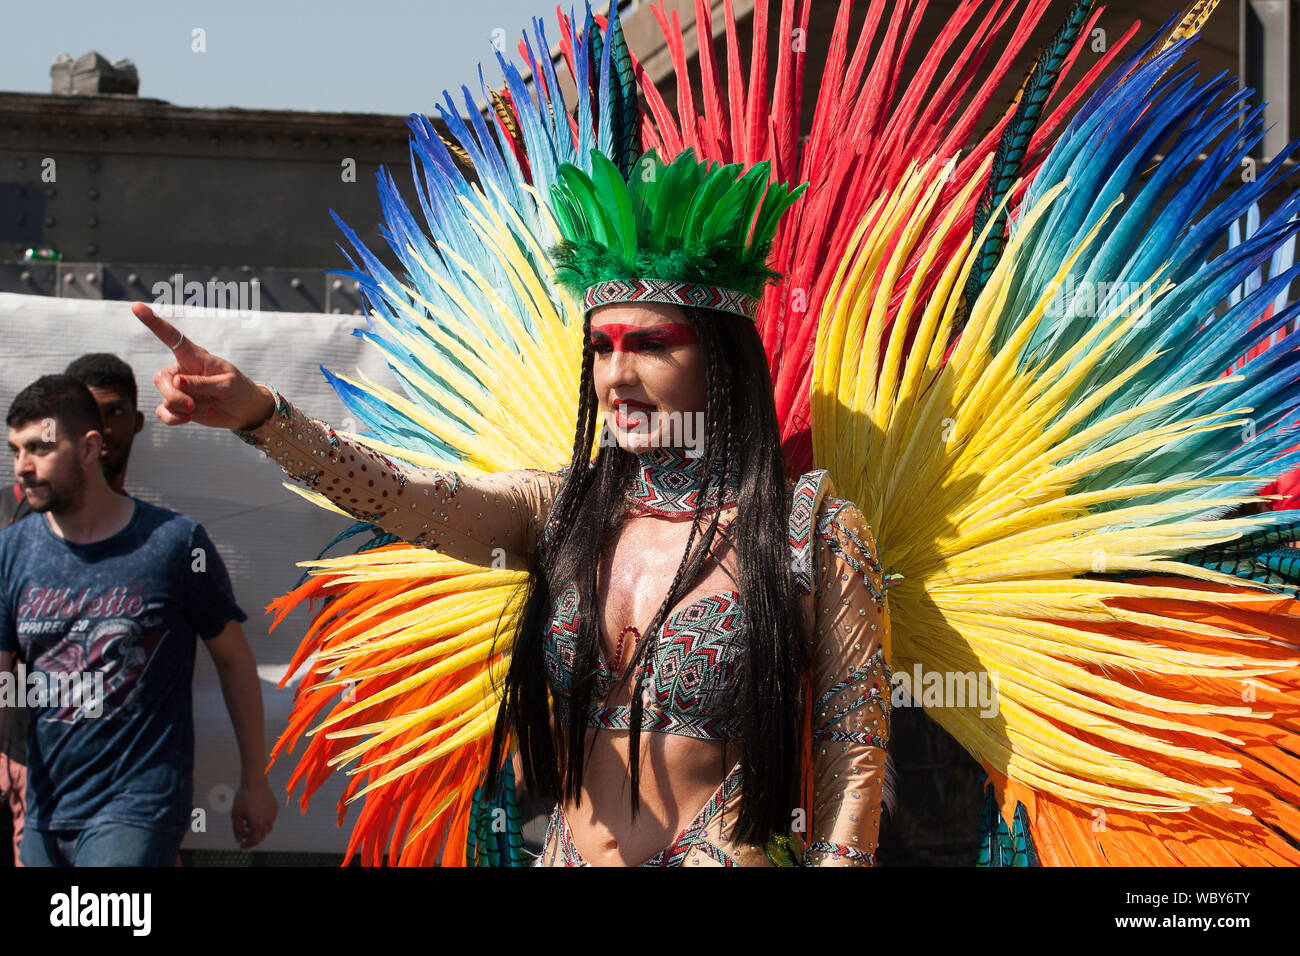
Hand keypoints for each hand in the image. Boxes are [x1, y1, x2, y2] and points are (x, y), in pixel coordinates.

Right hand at [132, 302, 275, 429]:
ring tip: (208, 408)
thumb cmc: (238, 389)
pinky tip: (188, 419)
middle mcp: (181, 370)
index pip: (170, 336)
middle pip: (161, 379)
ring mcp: (177, 389)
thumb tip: (176, 382)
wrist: (244, 410)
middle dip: (175, 396)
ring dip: (183, 409)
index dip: (153, 321)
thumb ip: (202, 383)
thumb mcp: (226, 384)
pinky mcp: (177, 406)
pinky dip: (175, 419)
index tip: (136, 306)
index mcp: (194, 356)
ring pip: (165, 398)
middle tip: (192, 405)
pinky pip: (164, 412)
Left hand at [231, 777, 277, 849]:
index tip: (241, 845)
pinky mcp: (275, 808)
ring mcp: (273, 815)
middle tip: (243, 834)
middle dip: (252, 839)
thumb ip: (237, 830)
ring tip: (249, 824)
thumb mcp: (236, 815)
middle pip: (261, 837)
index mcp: (257, 824)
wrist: (255, 782)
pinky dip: (264, 822)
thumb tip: (239, 840)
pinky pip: (270, 820)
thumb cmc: (243, 798)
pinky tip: (256, 814)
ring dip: (258, 831)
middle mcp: (267, 821)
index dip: (247, 845)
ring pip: (267, 829)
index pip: (254, 841)